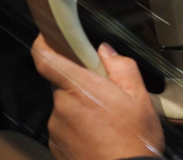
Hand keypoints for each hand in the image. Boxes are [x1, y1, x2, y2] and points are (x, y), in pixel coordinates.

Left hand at [31, 35, 163, 159]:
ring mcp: (57, 129)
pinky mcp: (57, 146)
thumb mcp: (139, 96)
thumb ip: (121, 66)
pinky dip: (80, 126)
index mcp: (80, 87)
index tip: (50, 36)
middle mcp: (62, 107)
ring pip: (66, 105)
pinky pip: (66, 126)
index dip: (43, 42)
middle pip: (63, 82)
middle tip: (106, 92)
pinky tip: (101, 134)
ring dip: (83, 106)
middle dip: (82, 82)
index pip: (45, 58)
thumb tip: (106, 52)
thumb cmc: (134, 140)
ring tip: (108, 120)